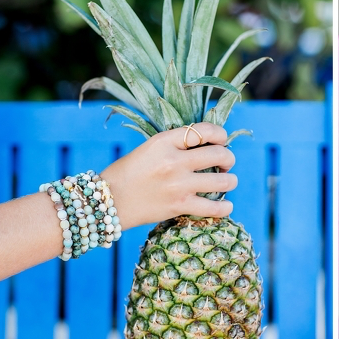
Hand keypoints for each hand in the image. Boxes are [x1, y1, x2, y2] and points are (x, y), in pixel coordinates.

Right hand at [100, 123, 236, 228]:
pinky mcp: (179, 206)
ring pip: (223, 181)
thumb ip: (177, 145)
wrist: (108, 201)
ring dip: (230, 181)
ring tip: (227, 182)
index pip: (205, 130)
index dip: (221, 134)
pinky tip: (226, 205)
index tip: (222, 141)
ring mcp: (178, 184)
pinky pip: (214, 207)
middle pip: (219, 154)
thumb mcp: (150, 148)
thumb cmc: (129, 172)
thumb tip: (210, 145)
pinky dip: (225, 207)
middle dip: (229, 158)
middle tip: (226, 164)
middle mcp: (174, 161)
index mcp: (164, 141)